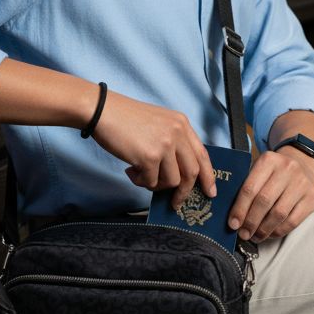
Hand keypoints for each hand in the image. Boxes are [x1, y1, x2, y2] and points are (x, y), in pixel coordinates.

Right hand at [90, 89, 216, 204]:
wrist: (103, 111)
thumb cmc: (126, 119)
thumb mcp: (159, 122)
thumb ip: (173, 141)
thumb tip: (179, 173)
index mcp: (182, 124)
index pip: (202, 155)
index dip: (208, 176)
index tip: (210, 191)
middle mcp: (177, 133)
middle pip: (191, 172)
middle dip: (184, 192)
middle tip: (176, 202)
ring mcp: (164, 145)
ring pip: (172, 181)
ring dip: (156, 184)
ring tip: (141, 175)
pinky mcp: (149, 156)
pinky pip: (151, 182)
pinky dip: (141, 182)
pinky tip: (131, 170)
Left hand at [227, 147, 313, 242]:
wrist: (304, 163)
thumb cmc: (276, 171)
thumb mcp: (261, 170)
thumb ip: (248, 187)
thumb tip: (235, 216)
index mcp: (268, 160)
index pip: (250, 188)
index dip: (240, 209)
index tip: (233, 224)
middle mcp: (287, 169)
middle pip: (264, 201)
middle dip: (251, 222)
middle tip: (243, 233)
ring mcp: (302, 183)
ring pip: (279, 213)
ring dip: (264, 229)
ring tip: (255, 236)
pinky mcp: (312, 198)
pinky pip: (292, 221)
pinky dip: (278, 231)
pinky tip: (270, 233)